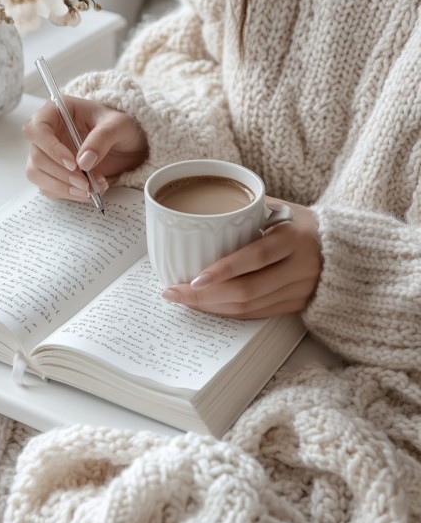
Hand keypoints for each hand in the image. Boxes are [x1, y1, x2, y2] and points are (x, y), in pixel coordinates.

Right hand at [23, 96, 147, 201]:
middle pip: (36, 156)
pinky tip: (89, 192)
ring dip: (62, 187)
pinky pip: (49, 187)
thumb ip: (102, 139)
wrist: (129, 145)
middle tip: (85, 183)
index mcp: (58, 112)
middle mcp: (48, 132)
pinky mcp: (54, 172)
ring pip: (37, 174)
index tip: (73, 164)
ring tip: (90, 190)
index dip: (50, 148)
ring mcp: (48, 153)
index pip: (37, 129)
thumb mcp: (119, 126)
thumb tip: (83, 162)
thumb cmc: (121, 127)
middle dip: (60, 174)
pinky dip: (67, 193)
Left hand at [162, 199, 321, 317]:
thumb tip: (202, 208)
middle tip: (173, 292)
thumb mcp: (280, 208)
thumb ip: (247, 210)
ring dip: (212, 307)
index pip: (255, 257)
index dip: (223, 270)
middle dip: (205, 296)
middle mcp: (300, 267)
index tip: (193, 278)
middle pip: (247, 290)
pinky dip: (229, 312)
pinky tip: (208, 306)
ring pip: (250, 307)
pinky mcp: (297, 305)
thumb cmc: (302, 223)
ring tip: (183, 299)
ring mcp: (300, 290)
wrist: (348, 248)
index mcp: (294, 237)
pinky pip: (258, 314)